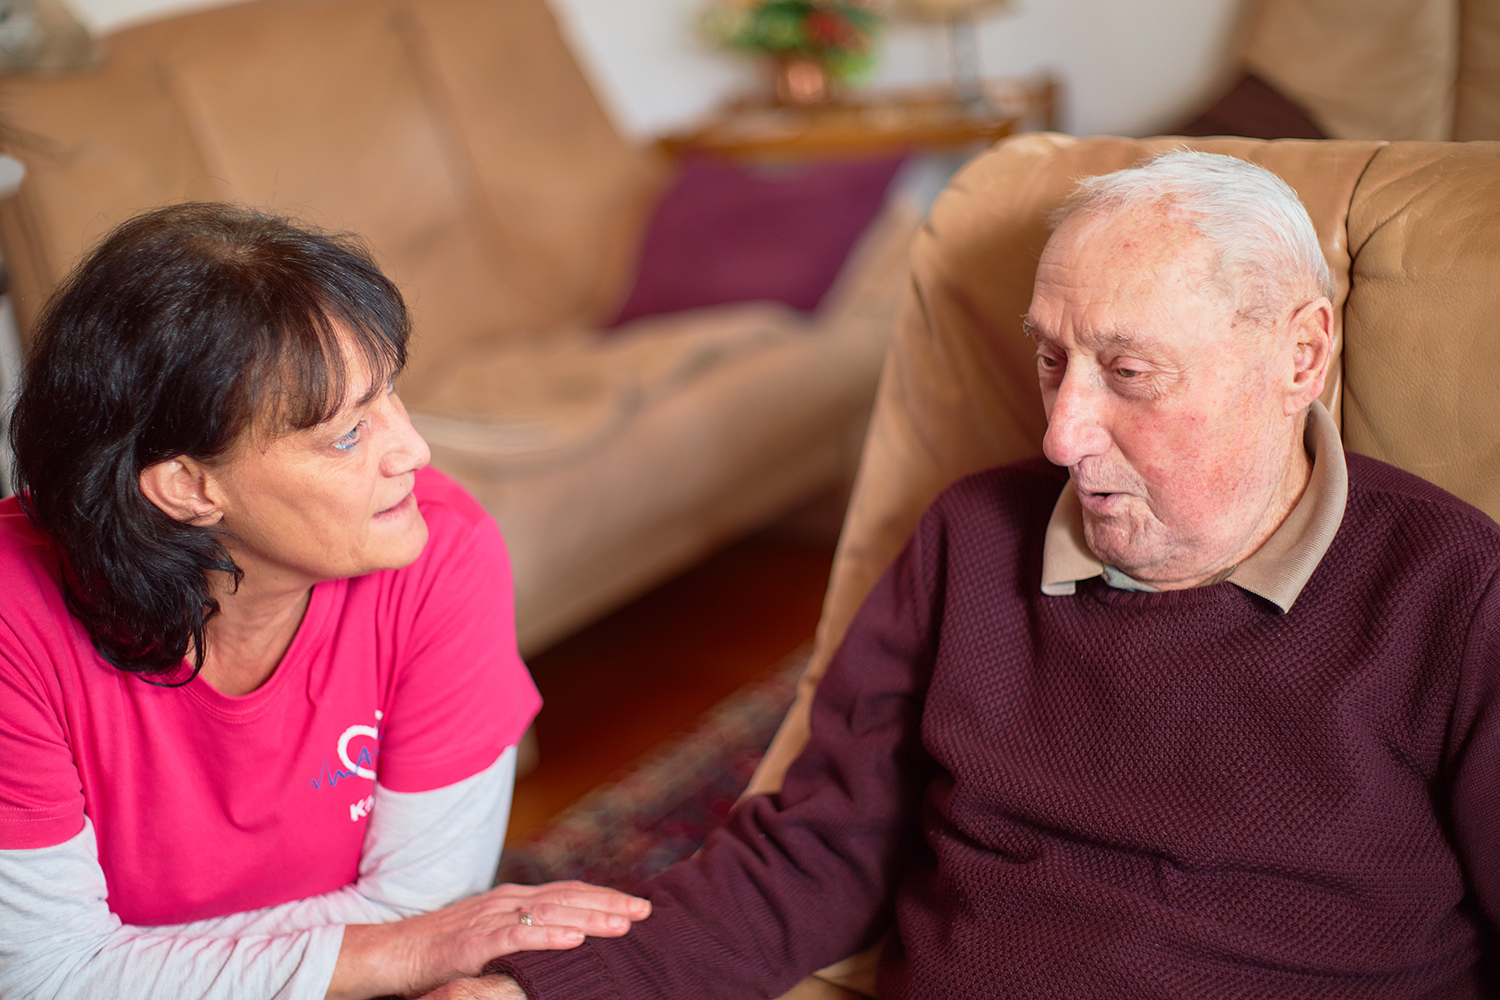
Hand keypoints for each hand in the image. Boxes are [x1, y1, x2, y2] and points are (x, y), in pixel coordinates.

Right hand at [328, 881, 648, 999]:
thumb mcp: (487, 939)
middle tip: (646, 910)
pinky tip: (574, 939)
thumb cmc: (436, 952)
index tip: (638, 905)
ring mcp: (488, 919)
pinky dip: (547, 936)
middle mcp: (505, 902)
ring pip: (550, 913)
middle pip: (567, 897)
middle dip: (609, 903)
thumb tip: (562, 941)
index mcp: (511, 900)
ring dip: (590, 917)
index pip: (567, 892)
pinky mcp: (472, 942)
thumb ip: (520, 935)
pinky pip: (515, 937)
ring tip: (623, 924)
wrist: (387, 954)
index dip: (603, 897)